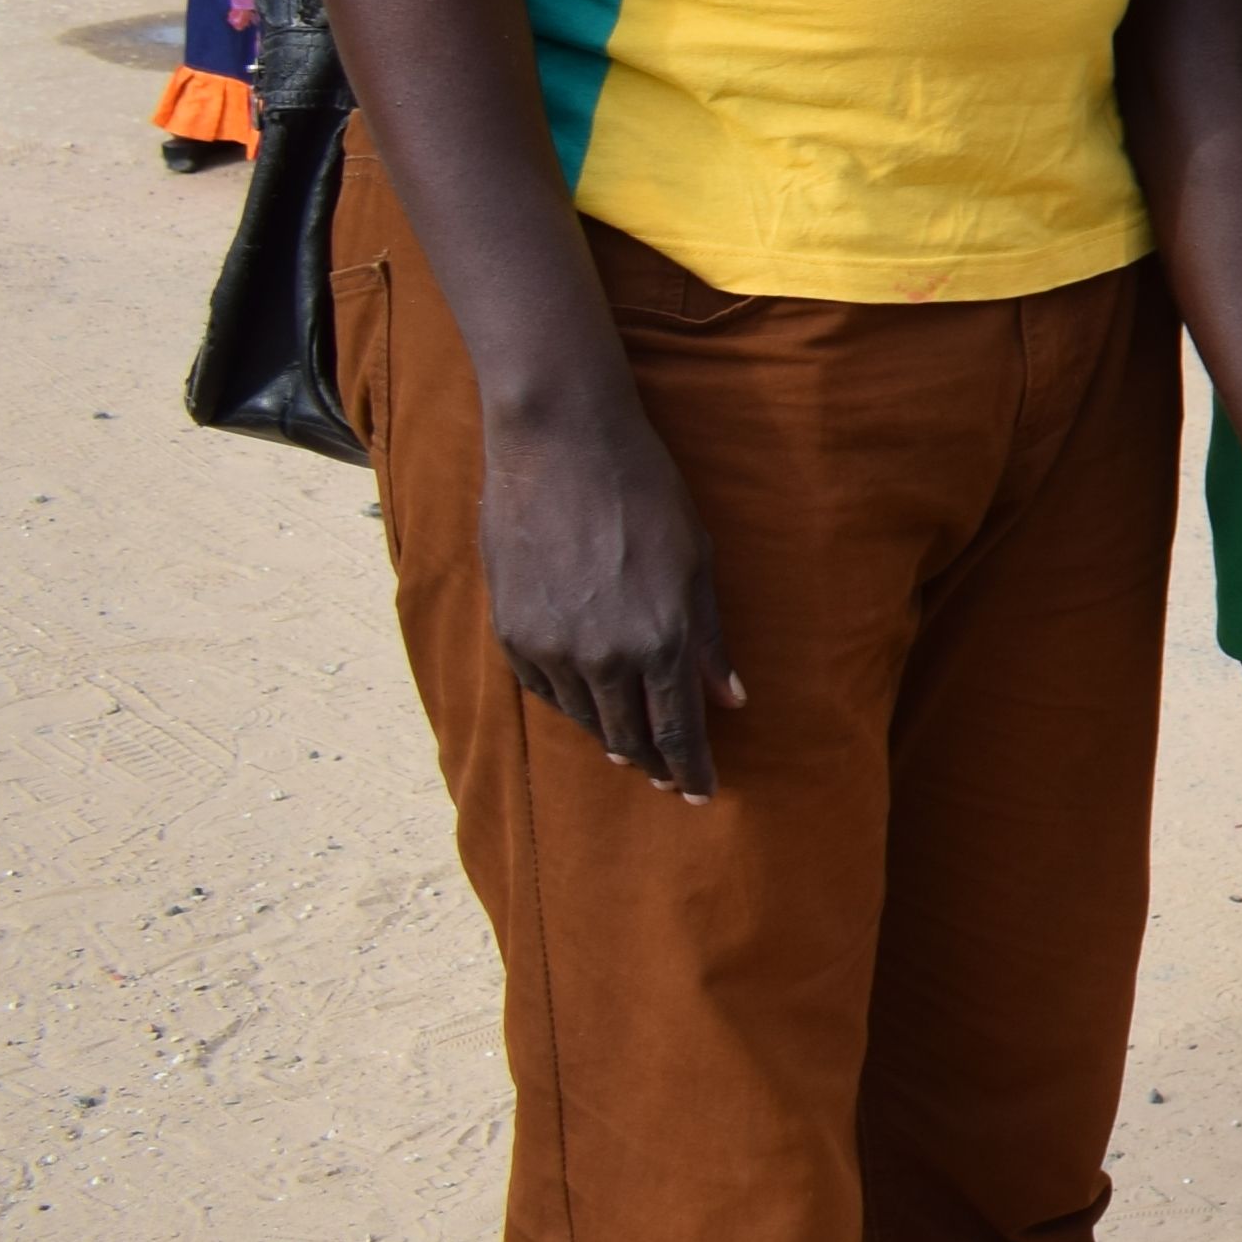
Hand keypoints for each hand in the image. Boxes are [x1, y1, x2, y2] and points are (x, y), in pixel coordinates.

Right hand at [480, 382, 736, 798]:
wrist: (560, 447)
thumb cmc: (645, 494)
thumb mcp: (697, 562)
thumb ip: (709, 638)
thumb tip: (731, 699)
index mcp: (661, 641)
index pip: (677, 731)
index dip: (691, 769)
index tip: (702, 794)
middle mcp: (603, 657)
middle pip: (628, 736)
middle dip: (653, 763)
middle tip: (669, 779)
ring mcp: (551, 648)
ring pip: (584, 718)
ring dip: (610, 736)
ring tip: (629, 747)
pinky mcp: (510, 632)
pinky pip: (544, 690)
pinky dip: (570, 703)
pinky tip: (585, 704)